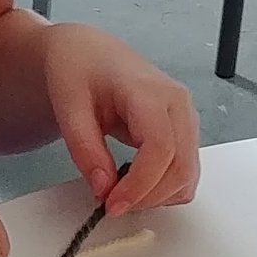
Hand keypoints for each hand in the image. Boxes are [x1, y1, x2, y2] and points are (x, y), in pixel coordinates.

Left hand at [41, 25, 198, 214]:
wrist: (87, 52)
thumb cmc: (79, 68)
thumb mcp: (68, 106)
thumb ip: (85, 148)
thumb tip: (103, 187)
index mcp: (149, 91)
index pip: (160, 148)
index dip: (140, 185)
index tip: (112, 204)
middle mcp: (177, 103)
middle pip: (180, 167)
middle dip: (147, 196)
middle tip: (110, 204)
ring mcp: (185, 117)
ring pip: (187, 175)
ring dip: (156, 195)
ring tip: (118, 190)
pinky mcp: (183, 131)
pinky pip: (184, 171)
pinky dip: (164, 188)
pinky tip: (134, 182)